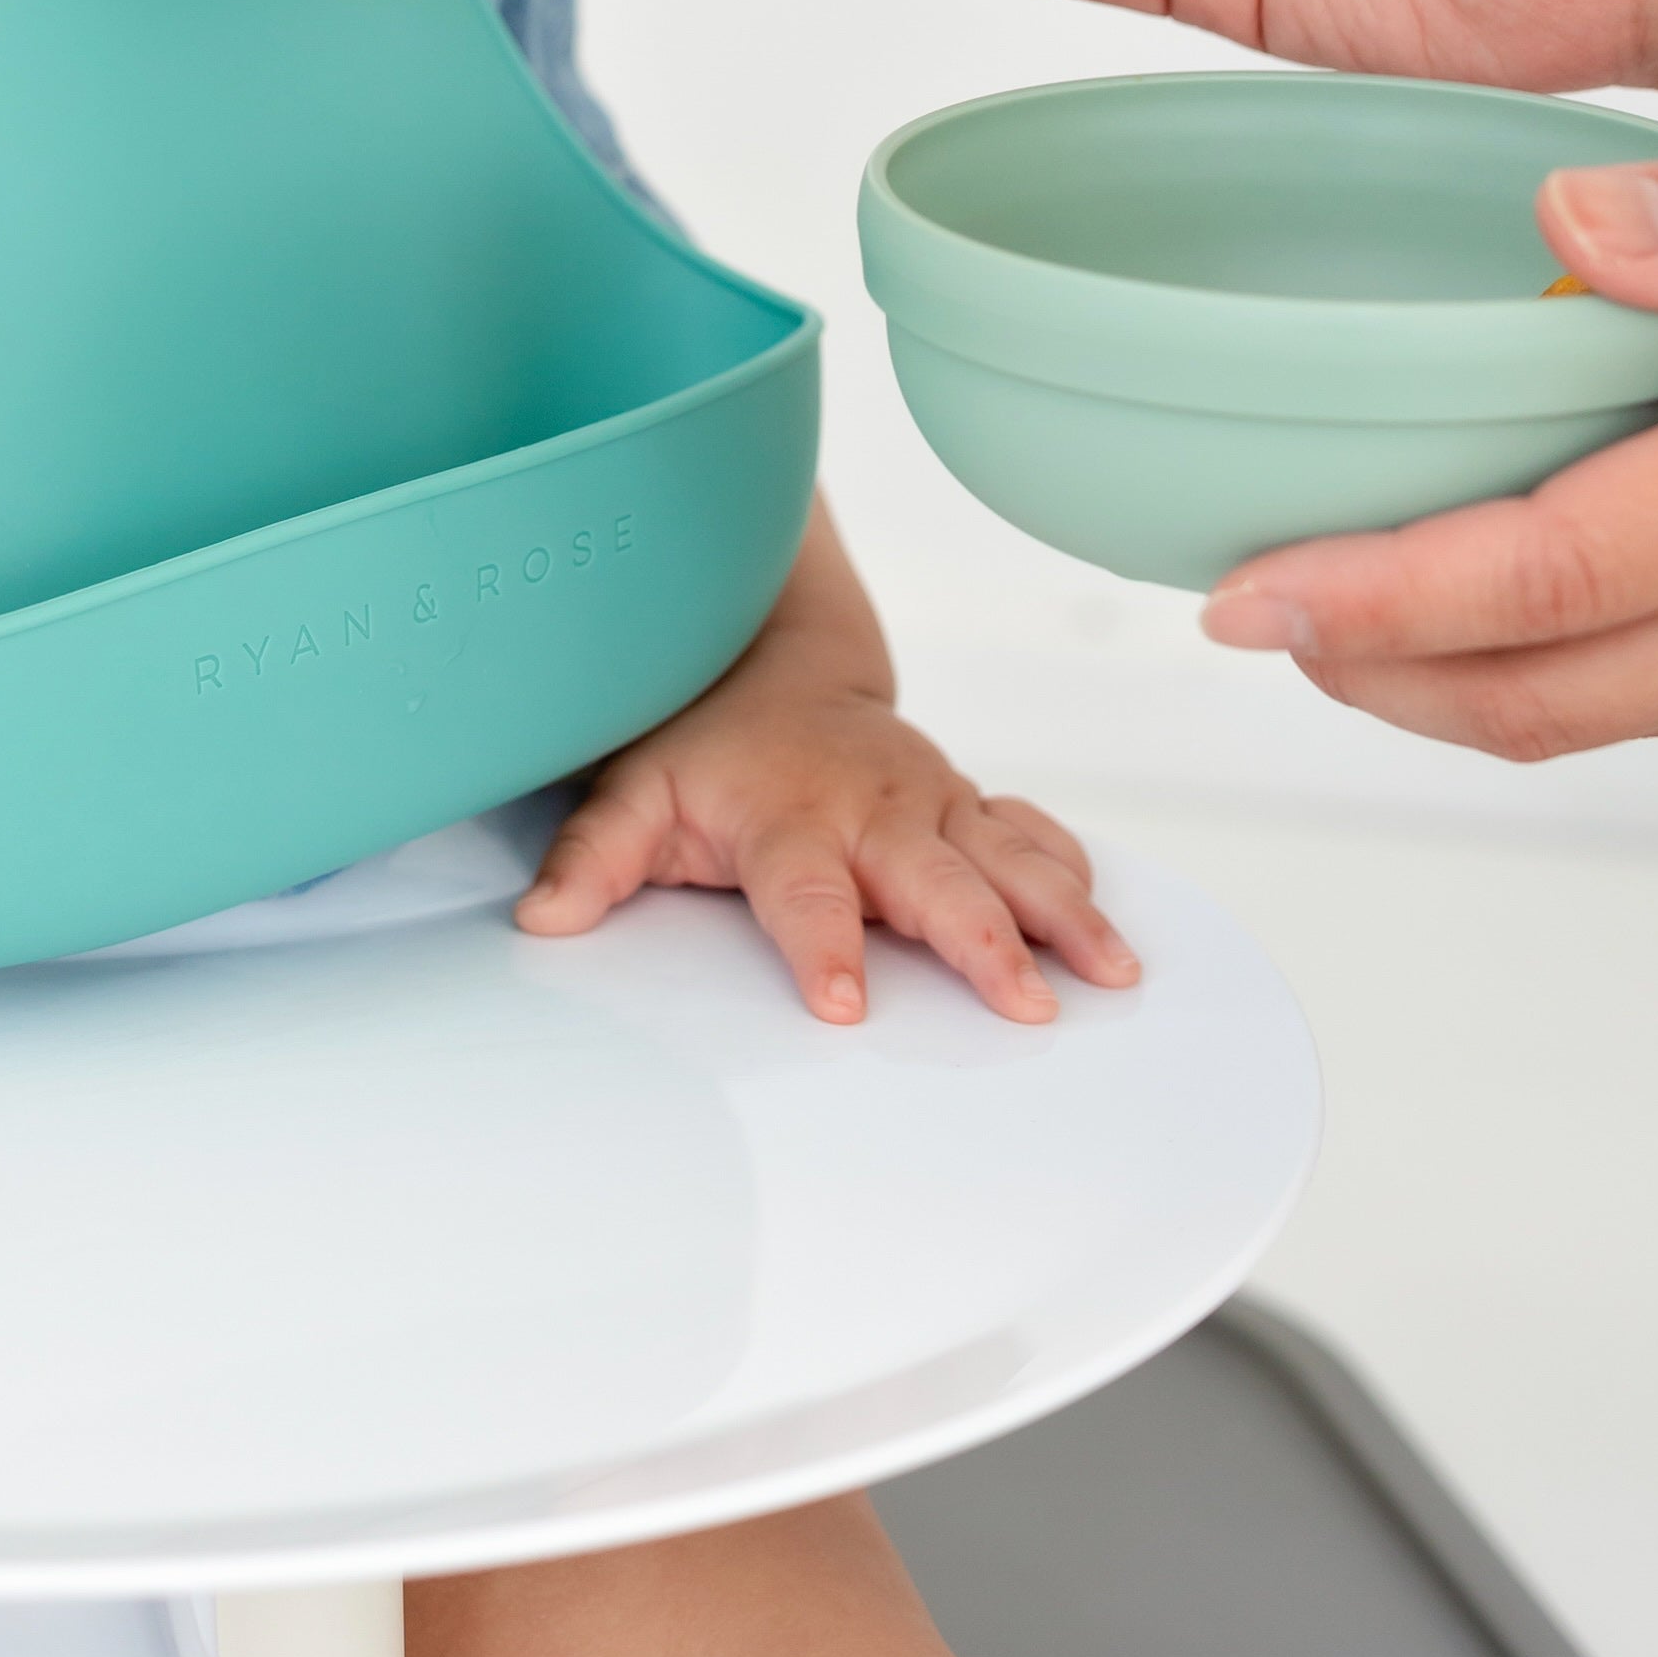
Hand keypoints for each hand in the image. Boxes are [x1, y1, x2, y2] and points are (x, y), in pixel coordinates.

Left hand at [516, 506, 1138, 1019]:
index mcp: (790, 816)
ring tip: (1114, 974)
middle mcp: (873, 808)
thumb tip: (542, 922)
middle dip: (982, 939)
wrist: (770, 652)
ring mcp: (930, 800)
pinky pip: (1030, 831)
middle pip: (932, 880)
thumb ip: (593, 860)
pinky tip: (1115, 925)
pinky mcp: (966, 801)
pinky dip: (1074, 870)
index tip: (844, 1004)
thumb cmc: (698, 742)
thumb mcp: (632, 791)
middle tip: (1025, 1003)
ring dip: (1062, 913)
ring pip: (1006, 856)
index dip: (822, 947)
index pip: (805, 892)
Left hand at [1201, 84, 1657, 750]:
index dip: (1371, 604)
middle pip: (1553, 694)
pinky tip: (1540, 579)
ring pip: (1630, 706)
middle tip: (1250, 617)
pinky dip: (1586, 659)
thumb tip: (1558, 228)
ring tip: (1354, 603)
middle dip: (1378, 674)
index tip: (1238, 606)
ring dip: (1473, 677)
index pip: (1547, 577)